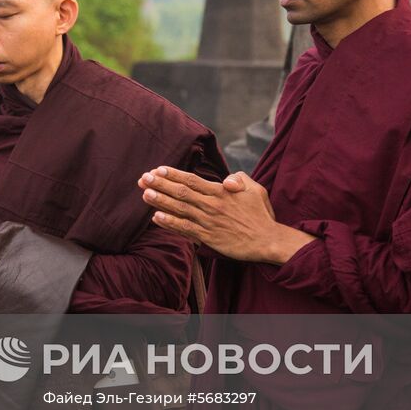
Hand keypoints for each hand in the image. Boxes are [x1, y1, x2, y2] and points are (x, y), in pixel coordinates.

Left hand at [138, 167, 311, 264]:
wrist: (267, 240)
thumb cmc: (260, 214)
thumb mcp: (255, 189)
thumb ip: (239, 179)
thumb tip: (226, 179)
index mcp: (221, 192)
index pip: (192, 180)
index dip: (173, 174)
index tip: (157, 169)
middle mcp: (212, 205)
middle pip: (181, 192)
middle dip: (160, 184)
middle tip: (143, 179)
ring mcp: (209, 221)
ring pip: (180, 209)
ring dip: (161, 201)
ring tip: (145, 194)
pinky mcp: (208, 237)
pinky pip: (185, 228)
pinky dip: (170, 223)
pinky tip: (156, 217)